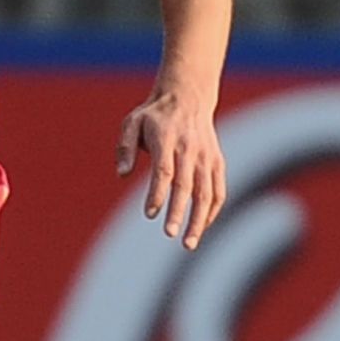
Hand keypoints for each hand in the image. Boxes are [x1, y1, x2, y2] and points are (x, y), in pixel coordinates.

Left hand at [115, 83, 225, 248]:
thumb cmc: (155, 114)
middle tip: (170, 235)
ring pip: (206, 193)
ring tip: (189, 243)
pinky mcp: (217, 162)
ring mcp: (207, 157)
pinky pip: (218, 191)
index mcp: (167, 139)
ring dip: (199, 219)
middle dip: (179, 213)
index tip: (150, 214)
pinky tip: (200, 228)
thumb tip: (121, 174)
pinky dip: (212, 211)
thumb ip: (125, 147)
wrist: (189, 96)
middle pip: (187, 186)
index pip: (164, 171)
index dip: (157, 194)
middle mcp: (191, 149)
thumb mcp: (132, 122)